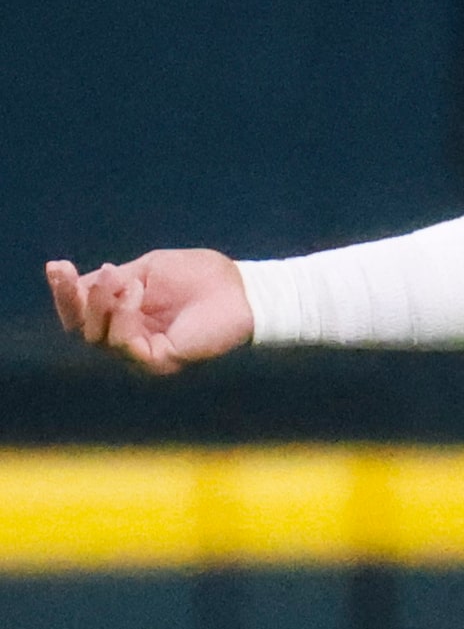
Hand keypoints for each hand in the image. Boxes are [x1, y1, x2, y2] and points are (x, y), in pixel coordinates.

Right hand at [44, 250, 254, 374]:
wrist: (241, 288)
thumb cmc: (201, 277)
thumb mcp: (146, 272)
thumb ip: (112, 282)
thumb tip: (74, 284)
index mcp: (123, 318)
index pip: (80, 314)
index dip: (64, 292)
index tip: (56, 265)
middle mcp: (129, 340)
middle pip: (81, 330)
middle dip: (75, 299)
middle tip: (84, 273)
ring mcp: (143, 355)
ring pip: (98, 337)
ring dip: (103, 303)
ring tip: (126, 280)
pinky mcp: (160, 363)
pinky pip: (124, 343)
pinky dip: (124, 315)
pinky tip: (136, 293)